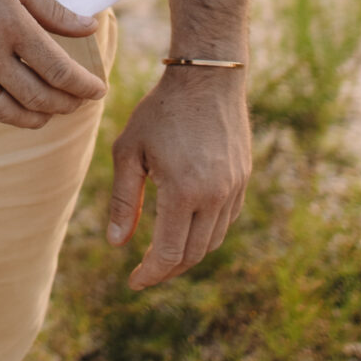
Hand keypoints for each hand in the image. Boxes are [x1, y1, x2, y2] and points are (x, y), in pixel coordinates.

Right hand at [0, 0, 106, 127]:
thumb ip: (52, 7)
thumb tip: (89, 28)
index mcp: (11, 24)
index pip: (58, 70)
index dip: (84, 86)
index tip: (99, 90)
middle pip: (37, 97)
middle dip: (67, 105)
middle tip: (80, 102)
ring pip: (6, 111)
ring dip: (35, 118)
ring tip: (48, 113)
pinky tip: (7, 104)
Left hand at [106, 66, 251, 288]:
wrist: (207, 78)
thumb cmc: (160, 111)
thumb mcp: (129, 152)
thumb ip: (124, 201)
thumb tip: (117, 244)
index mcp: (184, 191)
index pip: (169, 253)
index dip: (150, 274)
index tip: (133, 282)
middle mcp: (215, 196)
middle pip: (192, 254)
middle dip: (167, 270)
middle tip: (145, 273)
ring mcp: (235, 189)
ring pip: (212, 241)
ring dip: (187, 255)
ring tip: (162, 255)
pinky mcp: (244, 180)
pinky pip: (226, 221)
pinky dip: (205, 234)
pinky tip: (186, 229)